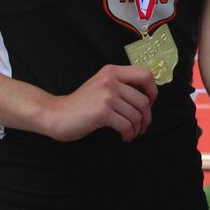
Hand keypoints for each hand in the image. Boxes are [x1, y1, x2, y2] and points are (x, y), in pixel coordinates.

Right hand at [41, 64, 157, 141]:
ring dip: (137, 128)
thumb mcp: (101, 85)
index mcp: (112, 71)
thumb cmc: (81, 104)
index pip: (145, 75)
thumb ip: (121, 85)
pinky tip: (124, 137)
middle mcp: (110, 81)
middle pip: (144, 100)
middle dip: (146, 117)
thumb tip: (148, 96)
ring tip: (131, 133)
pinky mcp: (102, 112)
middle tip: (142, 126)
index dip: (153, 90)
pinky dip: (129, 134)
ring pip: (136, 115)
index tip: (151, 103)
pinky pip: (126, 125)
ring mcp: (106, 96)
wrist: (56, 114)